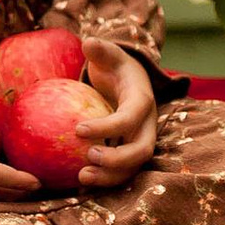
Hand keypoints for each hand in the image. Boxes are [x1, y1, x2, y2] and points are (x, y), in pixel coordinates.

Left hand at [72, 41, 159, 189]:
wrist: (129, 81)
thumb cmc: (116, 66)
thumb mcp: (109, 54)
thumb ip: (101, 49)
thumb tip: (88, 43)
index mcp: (142, 100)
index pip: (129, 118)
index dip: (107, 127)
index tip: (78, 129)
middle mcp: (147, 125)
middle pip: (141, 151)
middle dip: (117, 160)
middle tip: (87, 157)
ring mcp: (141, 140)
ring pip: (134, 167)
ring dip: (111, 176)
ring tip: (82, 177)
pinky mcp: (130, 151)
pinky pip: (123, 171)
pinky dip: (106, 179)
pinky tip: (80, 181)